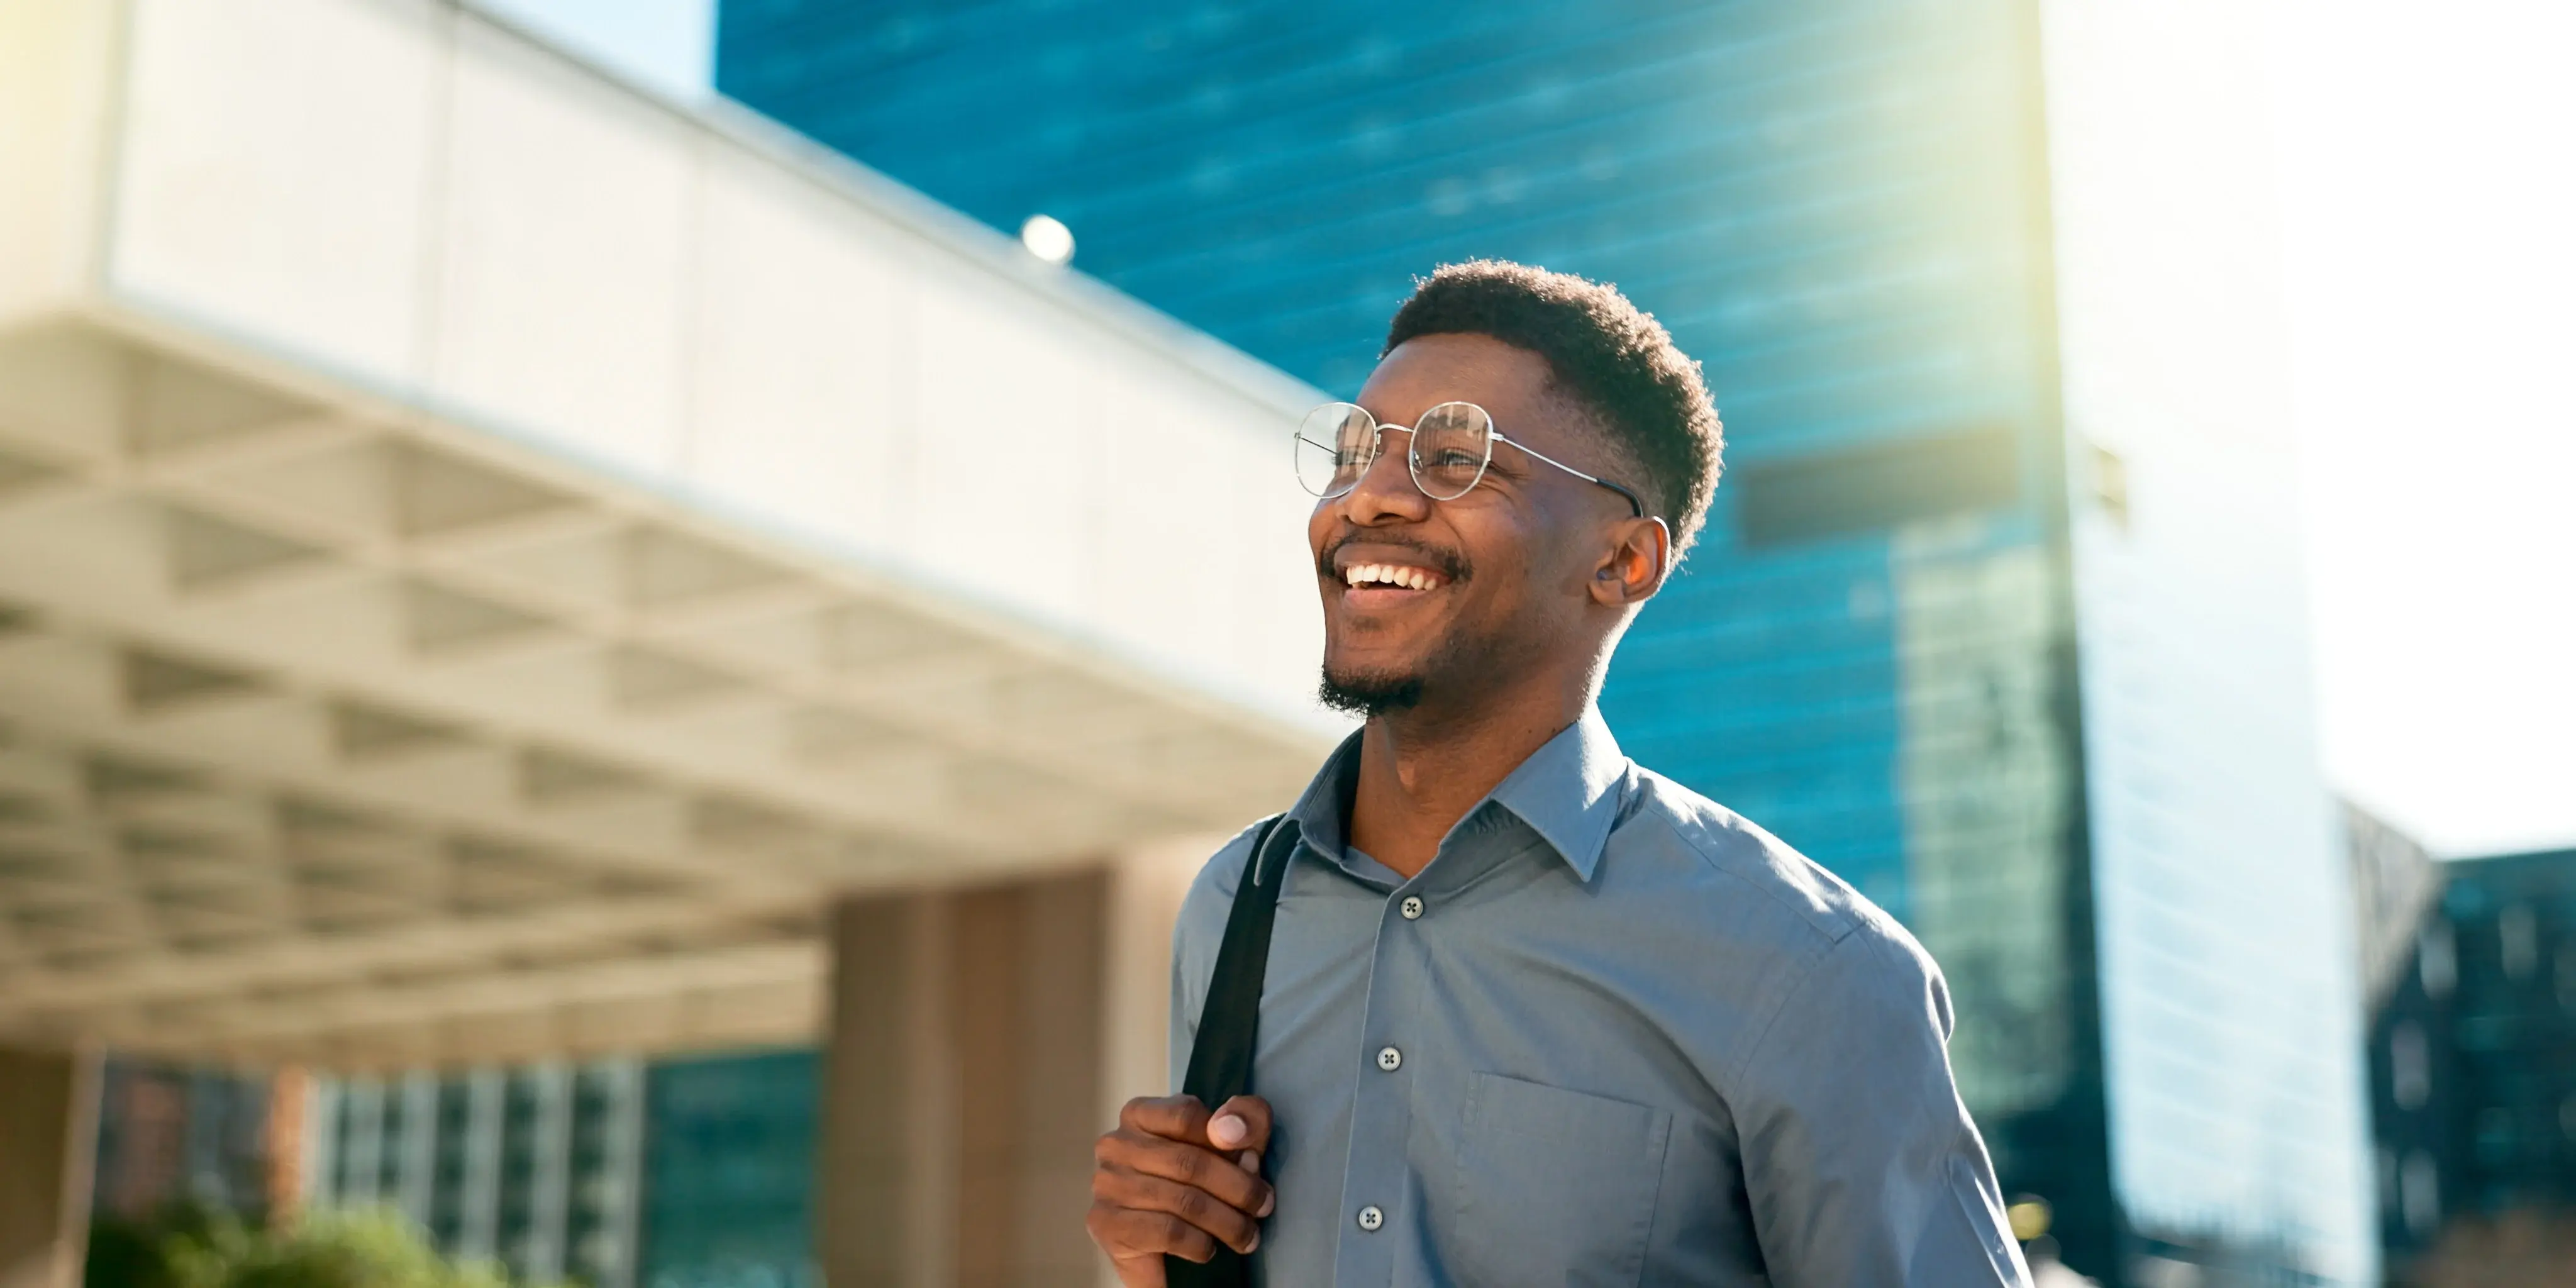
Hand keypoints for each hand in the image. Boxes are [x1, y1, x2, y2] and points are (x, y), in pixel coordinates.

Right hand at [1088, 1093, 1275, 1285]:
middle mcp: (1116, 1144)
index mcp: (1140, 1114)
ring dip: (1227, 1223)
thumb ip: (1244, 1120)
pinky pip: (1168, 1231)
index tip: (1255, 1163)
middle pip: (1189, 1161)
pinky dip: (1199, 1244)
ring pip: (1183, 1200)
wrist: (1159, 1250)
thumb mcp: (1231, 1144)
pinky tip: (1209, 1249)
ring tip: (1247, 1236)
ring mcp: (1107, 1184)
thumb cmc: (1198, 1185)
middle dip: (1238, 1188)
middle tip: (1262, 1207)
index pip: (1187, 1114)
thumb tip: (1230, 1131)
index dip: (1229, 1140)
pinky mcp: (1107, 1224)